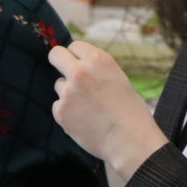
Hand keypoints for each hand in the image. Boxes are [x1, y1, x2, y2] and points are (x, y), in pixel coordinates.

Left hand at [49, 40, 168, 179]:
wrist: (130, 141)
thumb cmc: (130, 111)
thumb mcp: (117, 78)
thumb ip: (95, 69)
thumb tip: (77, 64)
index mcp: (98, 59)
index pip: (74, 46)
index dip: (77, 56)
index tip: (79, 64)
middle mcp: (80, 71)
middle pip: (56, 55)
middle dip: (59, 61)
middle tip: (66, 72)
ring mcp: (68, 92)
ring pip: (59, 84)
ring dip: (68, 93)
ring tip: (89, 107)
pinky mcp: (60, 111)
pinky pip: (58, 106)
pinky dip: (68, 112)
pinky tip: (84, 120)